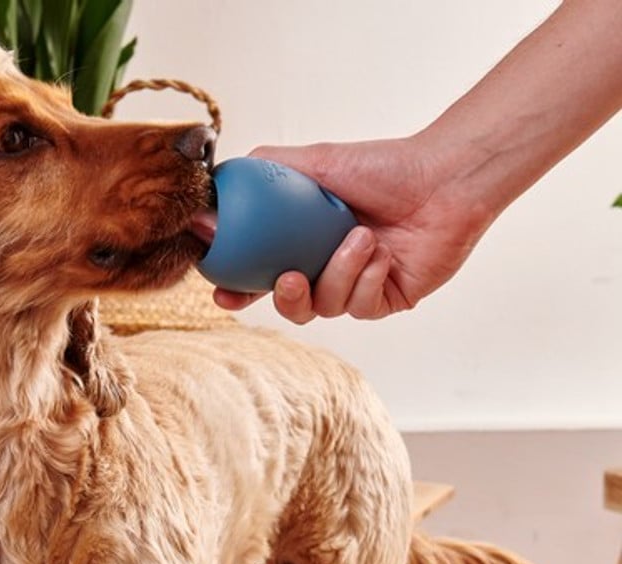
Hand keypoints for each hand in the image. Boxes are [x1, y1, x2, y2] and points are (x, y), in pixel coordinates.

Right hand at [211, 138, 491, 323]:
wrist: (443, 179)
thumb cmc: (384, 167)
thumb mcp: (315, 162)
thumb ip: (266, 170)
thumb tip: (214, 185)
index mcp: (304, 244)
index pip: (261, 275)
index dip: (239, 290)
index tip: (223, 292)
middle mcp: (327, 269)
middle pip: (290, 304)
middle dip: (285, 299)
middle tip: (289, 279)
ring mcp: (356, 288)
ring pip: (325, 306)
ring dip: (340, 273)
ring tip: (362, 238)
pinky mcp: (385, 301)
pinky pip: (360, 307)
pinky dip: (368, 278)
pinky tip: (383, 253)